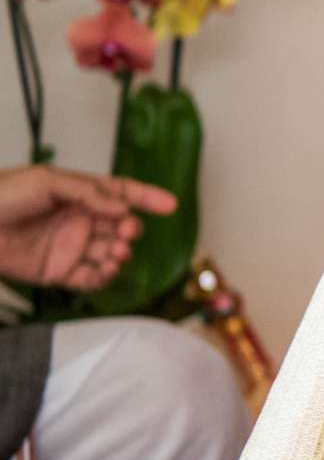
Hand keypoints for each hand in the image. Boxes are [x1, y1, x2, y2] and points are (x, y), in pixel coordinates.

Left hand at [0, 166, 175, 289]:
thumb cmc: (1, 195)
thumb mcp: (47, 181)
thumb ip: (88, 193)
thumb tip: (122, 206)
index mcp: (78, 195)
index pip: (120, 193)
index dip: (146, 197)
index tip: (170, 205)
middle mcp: (78, 220)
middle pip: (119, 226)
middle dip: (130, 229)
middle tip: (125, 232)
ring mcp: (70, 246)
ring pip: (110, 253)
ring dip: (120, 254)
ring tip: (116, 252)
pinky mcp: (59, 271)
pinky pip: (91, 278)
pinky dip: (105, 276)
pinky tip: (107, 270)